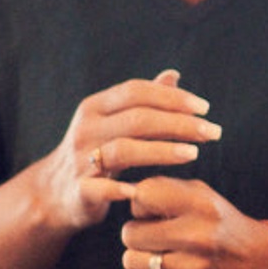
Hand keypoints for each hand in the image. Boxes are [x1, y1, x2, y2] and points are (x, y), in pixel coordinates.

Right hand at [40, 73, 220, 236]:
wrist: (53, 193)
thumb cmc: (95, 152)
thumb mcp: (113, 122)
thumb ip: (143, 101)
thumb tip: (173, 75)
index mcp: (95, 107)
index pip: (136, 92)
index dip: (172, 97)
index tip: (205, 108)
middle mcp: (86, 129)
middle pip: (137, 119)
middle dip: (180, 124)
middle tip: (213, 132)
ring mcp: (80, 160)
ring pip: (124, 150)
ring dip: (162, 151)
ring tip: (194, 154)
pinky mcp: (78, 191)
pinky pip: (101, 189)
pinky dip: (123, 190)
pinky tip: (146, 190)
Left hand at [116, 176, 267, 268]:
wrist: (264, 267)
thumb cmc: (224, 227)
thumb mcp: (205, 197)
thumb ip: (166, 190)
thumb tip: (126, 198)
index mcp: (203, 206)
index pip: (143, 195)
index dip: (142, 204)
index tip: (155, 211)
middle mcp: (199, 237)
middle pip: (130, 233)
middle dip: (138, 233)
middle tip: (157, 235)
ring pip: (131, 261)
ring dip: (141, 258)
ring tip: (163, 254)